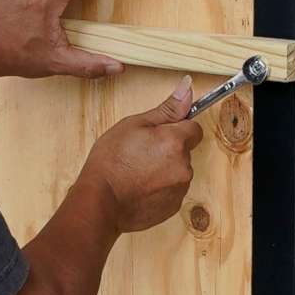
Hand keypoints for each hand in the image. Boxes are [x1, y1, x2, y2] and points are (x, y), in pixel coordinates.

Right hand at [80, 79, 204, 233]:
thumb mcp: (134, 125)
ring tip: (138, 171)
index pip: (194, 128)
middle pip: (184, 151)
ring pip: (178, 171)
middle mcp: (183, 166)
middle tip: (141, 152)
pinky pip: (172, 190)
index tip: (160, 134)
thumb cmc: (111, 161)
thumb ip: (167, 109)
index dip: (176, 128)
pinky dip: (160, 188)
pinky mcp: (173, 206)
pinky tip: (140, 187)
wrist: (100, 202)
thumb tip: (188, 88)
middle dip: (169, 149)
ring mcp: (179, 189)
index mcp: (175, 141)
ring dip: (165, 169)